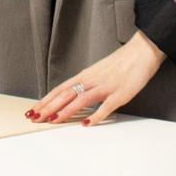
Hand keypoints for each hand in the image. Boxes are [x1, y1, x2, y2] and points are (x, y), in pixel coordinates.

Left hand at [27, 31, 166, 126]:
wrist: (141, 52)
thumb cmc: (120, 63)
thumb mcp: (98, 72)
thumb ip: (86, 84)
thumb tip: (73, 96)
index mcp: (85, 75)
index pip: (60, 89)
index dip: (46, 100)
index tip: (34, 109)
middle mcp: (91, 80)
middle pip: (66, 94)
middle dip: (49, 107)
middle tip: (35, 117)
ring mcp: (105, 87)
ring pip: (81, 99)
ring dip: (66, 110)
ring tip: (54, 120)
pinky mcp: (120, 94)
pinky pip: (106, 106)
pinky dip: (95, 116)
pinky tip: (86, 124)